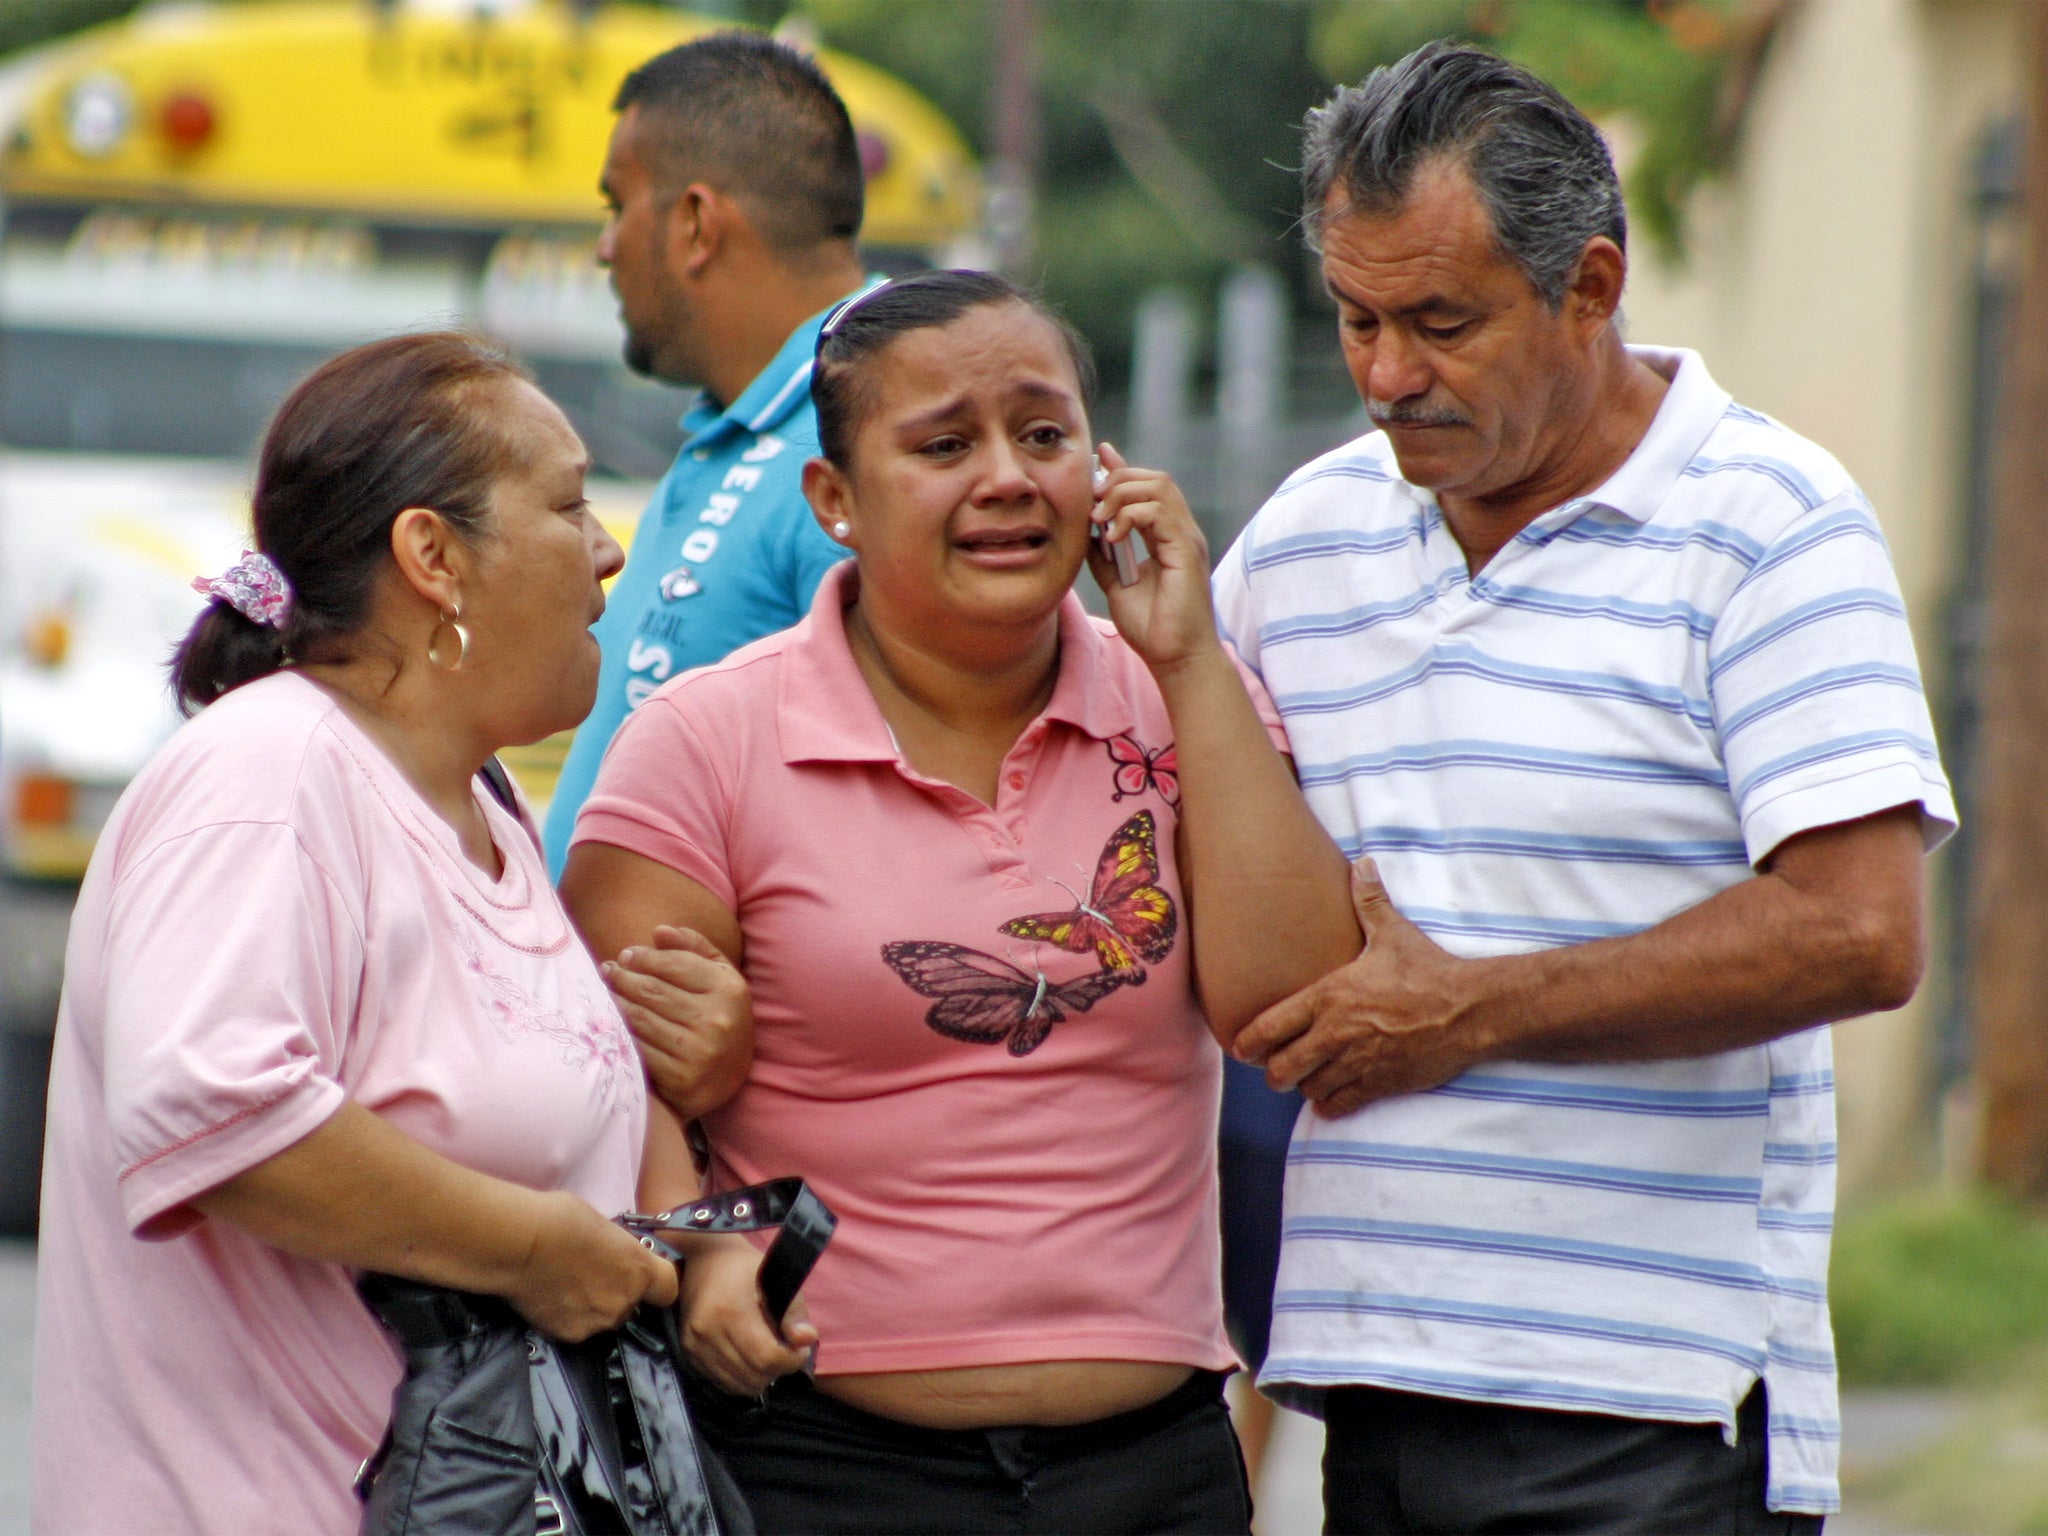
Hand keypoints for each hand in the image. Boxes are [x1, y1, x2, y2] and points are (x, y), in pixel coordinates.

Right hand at [506, 1190, 679, 1341]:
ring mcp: (596, 1323)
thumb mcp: (605, 1228)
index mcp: (640, 1270)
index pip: (668, 1289)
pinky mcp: (568, 1335)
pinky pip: (575, 1328)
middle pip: (630, 1305)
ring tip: (564, 1286)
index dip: (656, 1284)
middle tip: (589, 1276)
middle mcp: (625, 1303)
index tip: (640, 1276)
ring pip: (603, 1319)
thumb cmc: (562, 1220)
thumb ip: (618, 1251)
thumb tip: (614, 1257)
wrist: (520, 1244)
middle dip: (616, 1294)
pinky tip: (549, 1298)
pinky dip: (566, 1317)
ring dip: (592, 1307)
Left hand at [604, 925, 752, 1120]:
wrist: (730, 1079)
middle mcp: (716, 1019)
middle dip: (622, 977)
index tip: (625, 955)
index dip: (645, 957)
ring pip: (640, 1017)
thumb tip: (659, 931)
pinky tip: (612, 1022)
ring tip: (604, 992)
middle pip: (653, 990)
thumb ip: (694, 949)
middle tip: (606, 970)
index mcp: (729, 989)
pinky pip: (638, 1047)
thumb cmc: (720, 1017)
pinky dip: (620, 1032)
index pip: (676, 964)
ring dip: (614, 1002)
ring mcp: (699, 1050)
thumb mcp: (719, 978)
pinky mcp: (681, 1077)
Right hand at [673, 1231, 818, 1395]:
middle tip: (786, 1350)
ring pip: (737, 1384)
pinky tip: (750, 1360)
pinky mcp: (688, 1352)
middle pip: (753, 1375)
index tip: (800, 1350)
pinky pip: (721, 1382)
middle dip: (778, 1369)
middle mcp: (707, 1331)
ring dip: (760, 1377)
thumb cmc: (745, 1268)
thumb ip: (794, 1313)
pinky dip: (741, 1378)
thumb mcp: (777, 1279)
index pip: (766, 1357)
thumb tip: (807, 1340)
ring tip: (768, 1354)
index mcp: (730, 1310)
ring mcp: (694, 1344)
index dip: (791, 1360)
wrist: (704, 1259)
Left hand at [1088, 442, 1219, 672]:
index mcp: (1167, 537)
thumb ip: (1104, 557)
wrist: (1175, 659)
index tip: (1097, 459)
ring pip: (1158, 486)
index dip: (1122, 468)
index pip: (1148, 487)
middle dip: (1116, 479)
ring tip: (1099, 519)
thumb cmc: (1153, 628)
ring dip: (1121, 495)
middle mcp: (1180, 532)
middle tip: (1090, 501)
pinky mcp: (1187, 551)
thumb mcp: (1117, 585)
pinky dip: (1130, 516)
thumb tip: (1086, 533)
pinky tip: (1113, 537)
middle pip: (1153, 478)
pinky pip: (1159, 512)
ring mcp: (1186, 539)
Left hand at [1231, 859, 1487, 1116]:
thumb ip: (1369, 901)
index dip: (1248, 1042)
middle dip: (1274, 1072)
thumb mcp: (1393, 932)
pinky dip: (1330, 1104)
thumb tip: (1363, 863)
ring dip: (1306, 1086)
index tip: (1242, 1048)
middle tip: (1276, 1069)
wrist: (1470, 1009)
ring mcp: (1357, 1061)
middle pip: (1281, 1068)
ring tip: (1310, 1077)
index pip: (1269, 1026)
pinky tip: (1331, 1097)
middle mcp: (1336, 1032)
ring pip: (1309, 1088)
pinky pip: (1339, 1104)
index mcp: (1329, 995)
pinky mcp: (1380, 1084)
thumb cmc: (1428, 969)